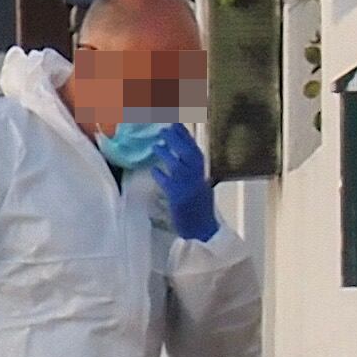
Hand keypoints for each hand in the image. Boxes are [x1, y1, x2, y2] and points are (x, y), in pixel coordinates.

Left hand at [149, 124, 219, 241]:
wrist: (203, 233)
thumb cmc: (200, 212)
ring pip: (178, 165)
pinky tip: (154, 170)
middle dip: (177, 139)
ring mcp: (188, 187)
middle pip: (188, 153)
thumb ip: (192, 174)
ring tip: (157, 145)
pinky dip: (161, 175)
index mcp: (202, 175)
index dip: (186, 136)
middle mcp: (197, 178)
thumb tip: (181, 160)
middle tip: (164, 129)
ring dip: (168, 153)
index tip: (177, 123)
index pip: (195, 150)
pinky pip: (168, 183)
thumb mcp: (200, 189)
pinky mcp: (178, 198)